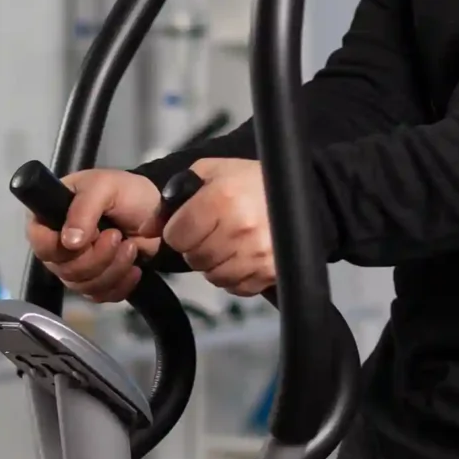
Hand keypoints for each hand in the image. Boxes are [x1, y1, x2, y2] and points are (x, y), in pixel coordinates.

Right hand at [23, 168, 163, 303]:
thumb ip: (83, 209)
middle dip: (96, 257)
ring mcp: (77, 265)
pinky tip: (134, 268)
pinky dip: (120, 284)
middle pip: (63, 269)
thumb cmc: (128, 193)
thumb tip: (69, 243)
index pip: (39, 242)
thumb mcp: (105, 187)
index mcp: (51, 216)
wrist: (160, 213)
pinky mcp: (97, 281)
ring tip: (130, 246)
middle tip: (117, 236)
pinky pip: (100, 296)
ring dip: (112, 269)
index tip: (87, 237)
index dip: (58, 246)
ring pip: (82, 285)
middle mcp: (58, 243)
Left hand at [163, 158, 274, 296]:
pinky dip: (236, 276)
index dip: (180, 231)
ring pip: (214, 276)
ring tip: (229, 243)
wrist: (306, 195)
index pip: (177, 236)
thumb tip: (152, 224)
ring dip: (215, 264)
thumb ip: (178, 192)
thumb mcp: (213, 170)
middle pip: (194, 258)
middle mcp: (239, 229)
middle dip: (198, 247)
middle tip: (213, 232)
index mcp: (222, 200)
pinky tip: (243, 255)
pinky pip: (237, 287)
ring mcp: (257, 254)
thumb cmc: (254, 181)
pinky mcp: (270, 272)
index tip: (191, 224)